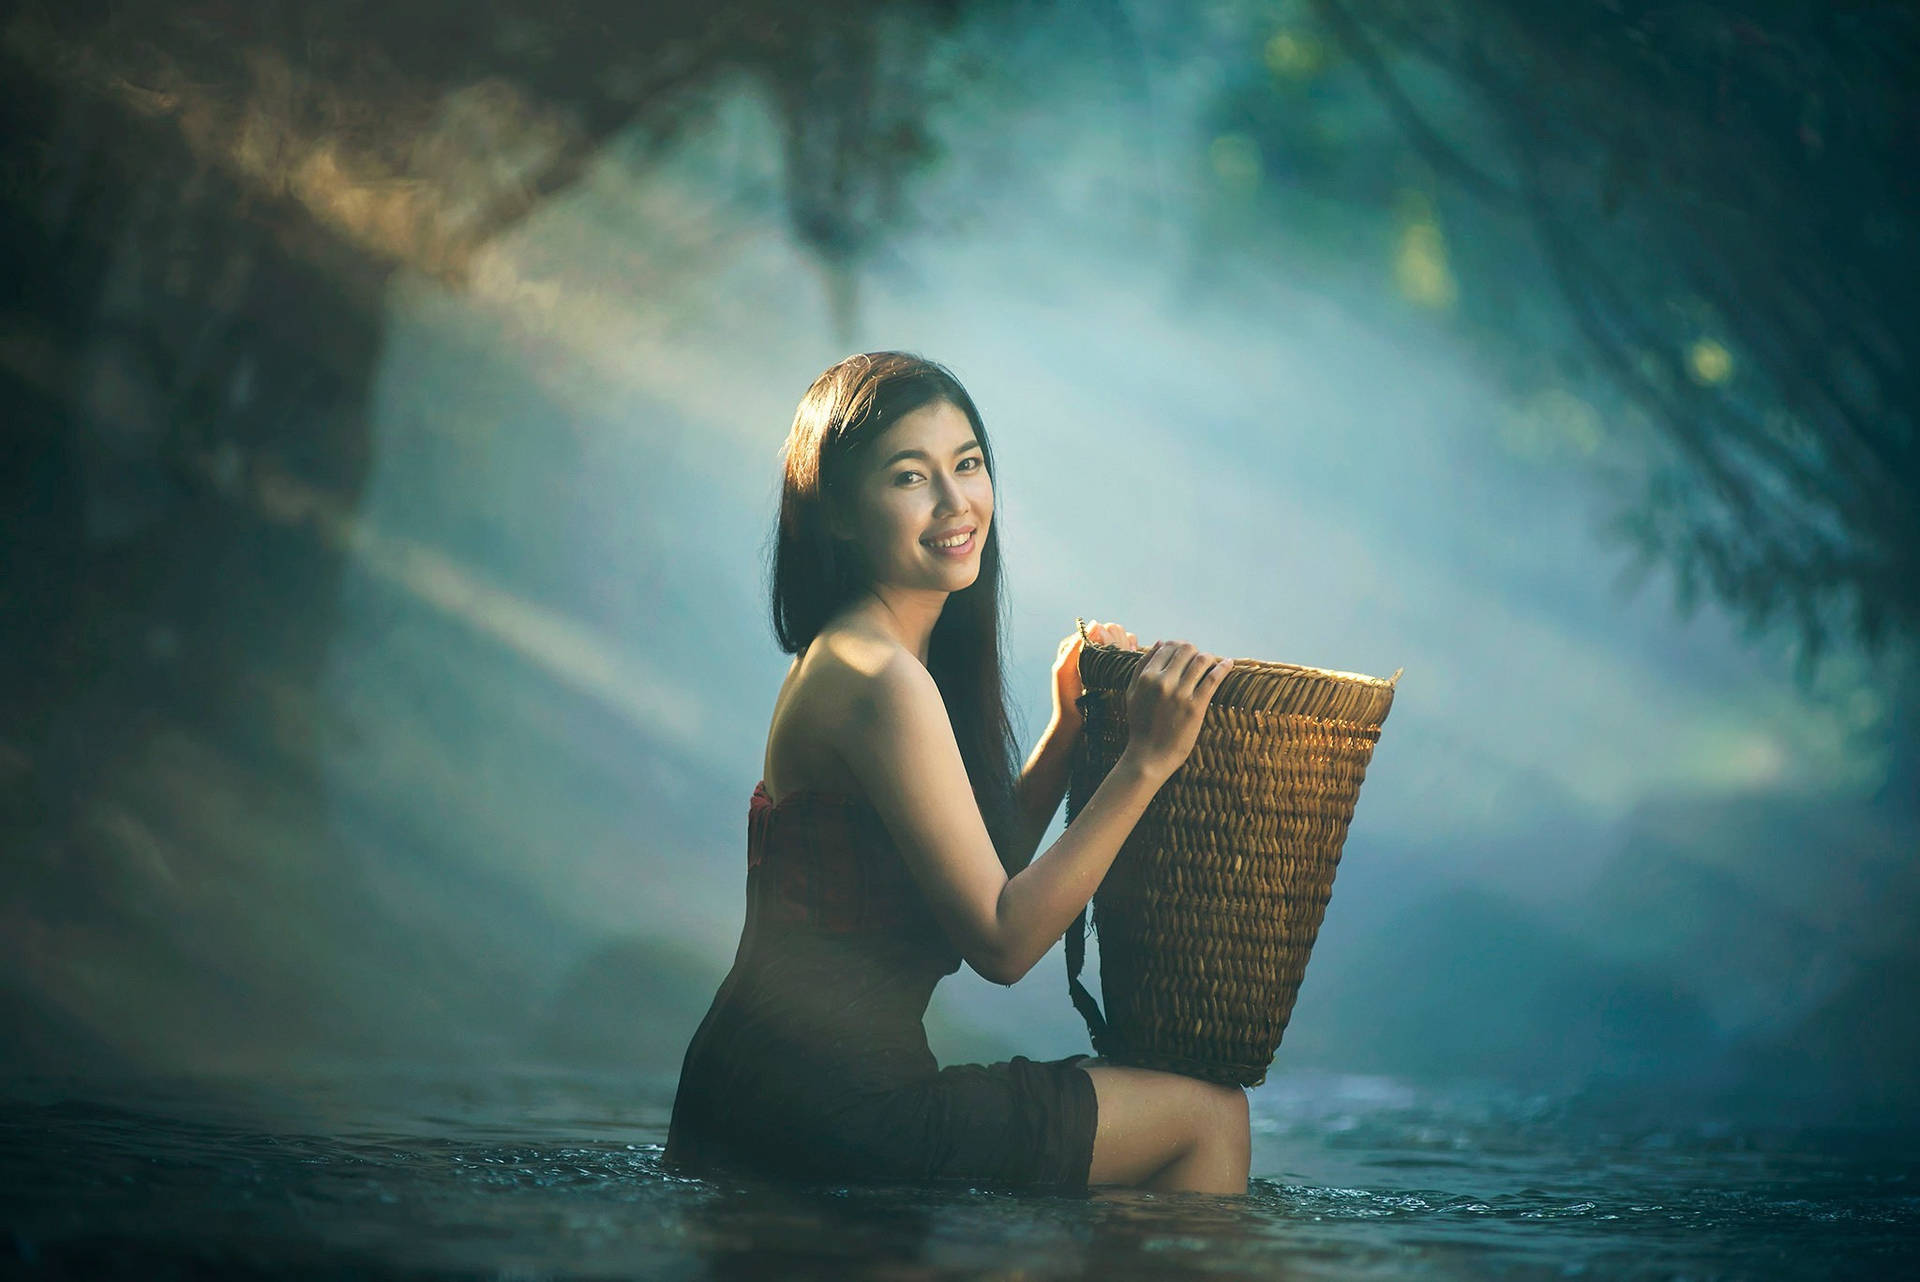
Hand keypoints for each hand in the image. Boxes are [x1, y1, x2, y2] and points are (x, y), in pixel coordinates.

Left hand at [1052, 619, 1138, 733]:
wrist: (1076, 721)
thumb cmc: (1066, 697)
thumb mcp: (1064, 670)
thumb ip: (1074, 647)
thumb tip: (1096, 624)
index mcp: (1078, 645)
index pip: (1101, 628)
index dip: (1109, 637)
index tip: (1110, 650)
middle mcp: (1093, 648)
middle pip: (1116, 631)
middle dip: (1119, 642)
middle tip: (1116, 660)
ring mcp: (1106, 658)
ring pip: (1126, 640)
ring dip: (1128, 647)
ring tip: (1124, 662)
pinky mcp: (1115, 669)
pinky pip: (1129, 652)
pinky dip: (1133, 653)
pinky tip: (1130, 662)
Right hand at [1119, 640, 1231, 781]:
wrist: (1150, 755)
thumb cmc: (1140, 724)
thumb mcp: (1132, 692)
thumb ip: (1142, 666)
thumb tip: (1161, 642)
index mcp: (1146, 677)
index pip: (1167, 647)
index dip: (1178, 646)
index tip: (1184, 652)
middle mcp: (1163, 682)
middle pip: (1186, 650)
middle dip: (1194, 650)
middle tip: (1198, 657)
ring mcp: (1180, 694)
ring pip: (1201, 661)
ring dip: (1208, 657)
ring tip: (1211, 662)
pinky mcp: (1196, 706)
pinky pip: (1213, 679)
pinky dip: (1223, 668)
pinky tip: (1228, 663)